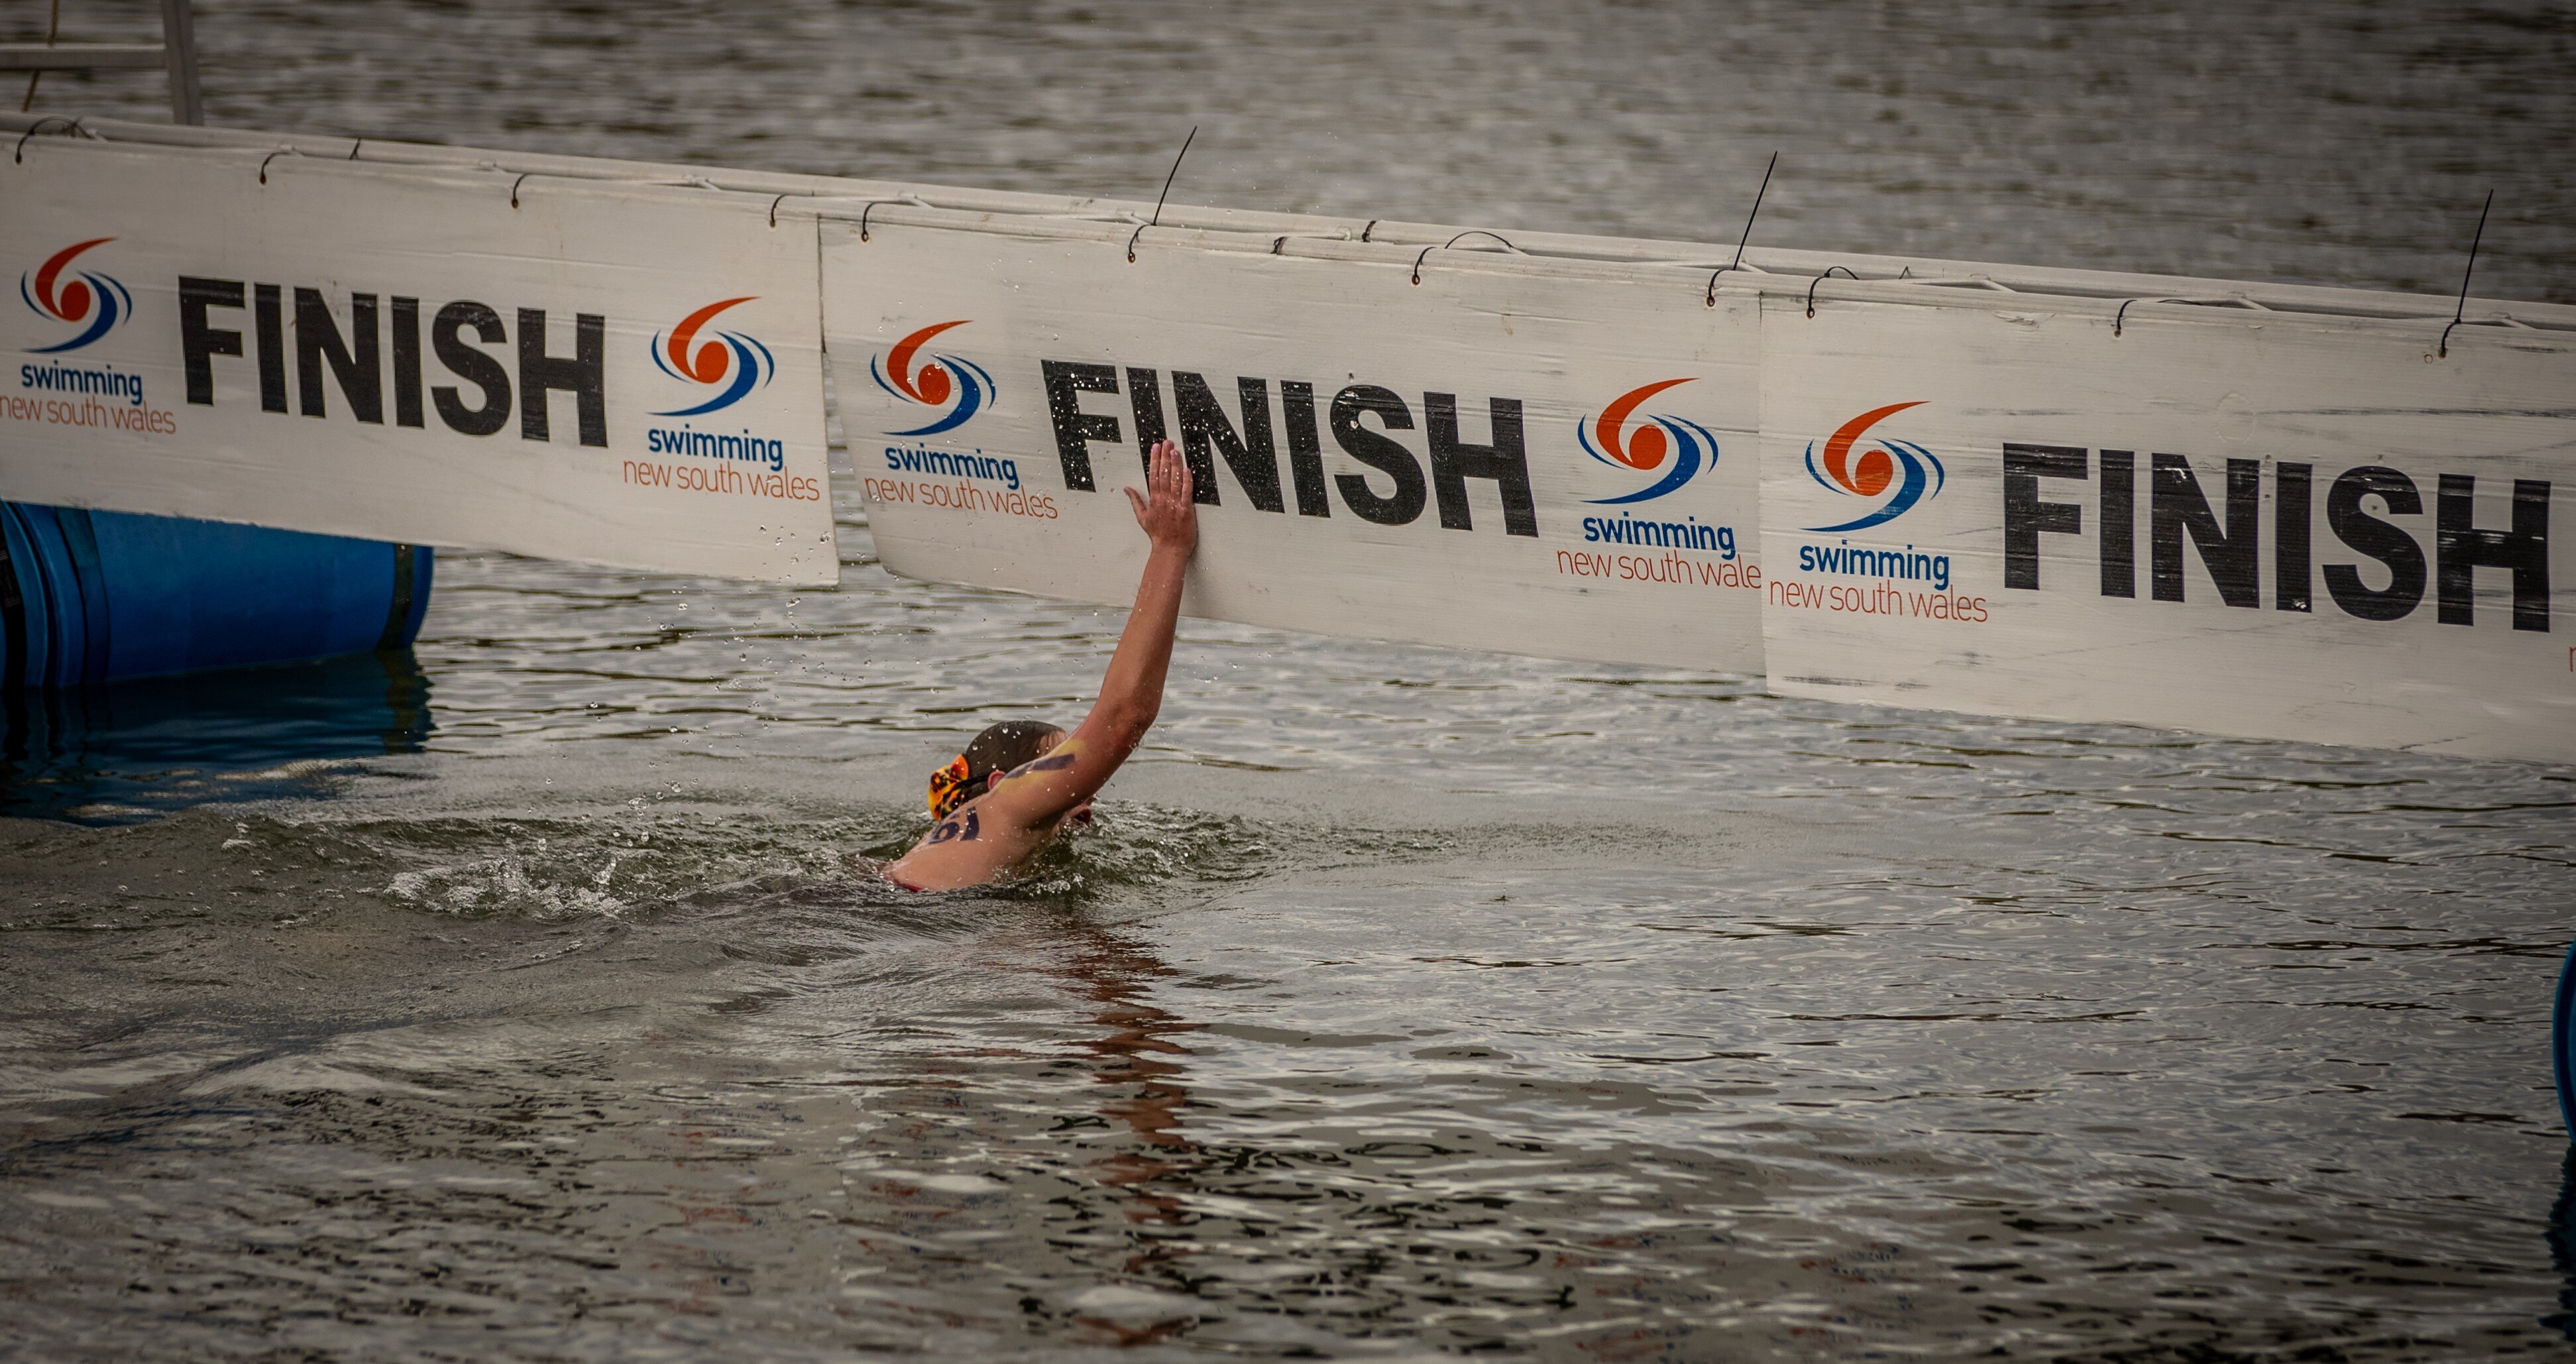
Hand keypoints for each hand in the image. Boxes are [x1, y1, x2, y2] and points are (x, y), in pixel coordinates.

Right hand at [1124, 439, 1197, 555]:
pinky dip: (1186, 481)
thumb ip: (1135, 501)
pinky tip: (1187, 470)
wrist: (1170, 550)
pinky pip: (1186, 492)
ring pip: (1174, 480)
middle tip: (1167, 442)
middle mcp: (1164, 500)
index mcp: (1154, 500)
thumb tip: (1127, 489)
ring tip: (1176, 450)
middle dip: (1165, 456)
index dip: (1154, 460)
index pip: (1153, 475)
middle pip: (1163, 474)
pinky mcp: (1186, 510)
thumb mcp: (1142, 518)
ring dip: (1175, 464)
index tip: (1156, 448)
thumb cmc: (1158, 536)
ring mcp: (1175, 504)